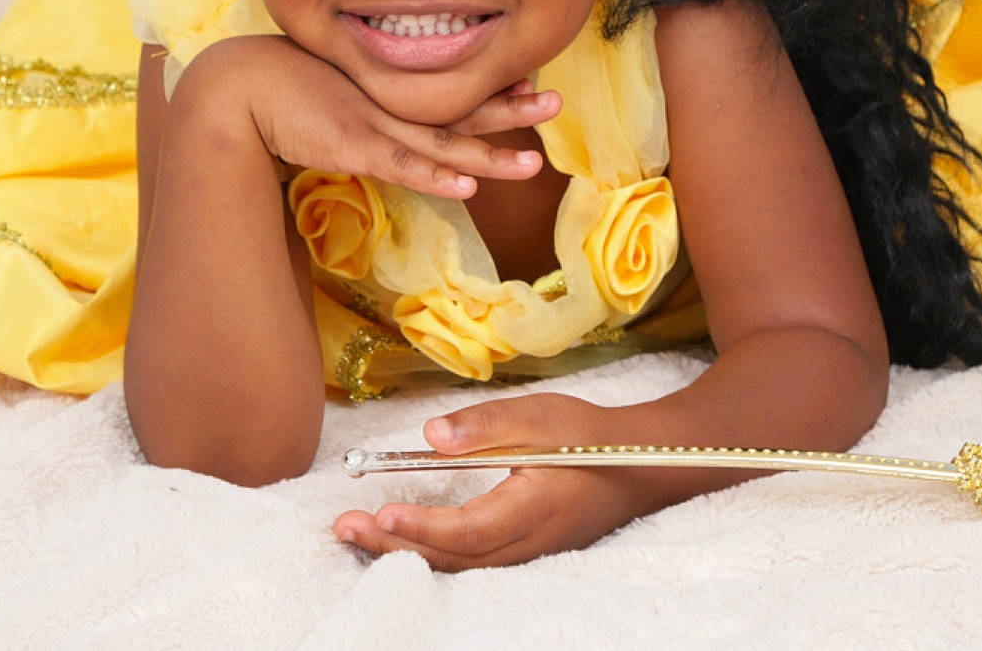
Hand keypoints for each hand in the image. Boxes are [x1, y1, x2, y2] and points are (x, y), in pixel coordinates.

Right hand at [175, 35, 561, 201]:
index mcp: (390, 88)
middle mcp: (392, 102)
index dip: (493, 89)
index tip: (531, 83)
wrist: (238, 84)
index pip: (452, 89)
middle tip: (557, 100)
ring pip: (444, 142)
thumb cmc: (280, 86)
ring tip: (534, 163)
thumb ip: (362, 99)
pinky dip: (435, 175)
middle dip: (511, 107)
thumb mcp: (334, 88)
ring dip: (491, 153)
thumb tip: (379, 110)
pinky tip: (467, 185)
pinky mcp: (353, 146)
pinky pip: (402, 165)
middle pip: (462, 108)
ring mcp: (376, 124)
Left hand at [331, 392, 642, 570]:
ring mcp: (526, 553)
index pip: (472, 529)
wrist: (637, 465)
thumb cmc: (587, 436)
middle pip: (456, 557)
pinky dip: (430, 553)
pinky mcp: (521, 551)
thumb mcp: (541, 415)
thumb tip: (430, 434)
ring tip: (358, 532)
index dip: (425, 525)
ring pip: (459, 566)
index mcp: (536, 507)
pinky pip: (469, 562)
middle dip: (396, 544)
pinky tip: (399, 538)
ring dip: (407, 551)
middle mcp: (529, 542)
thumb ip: (486, 426)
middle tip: (345, 526)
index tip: (381, 510)